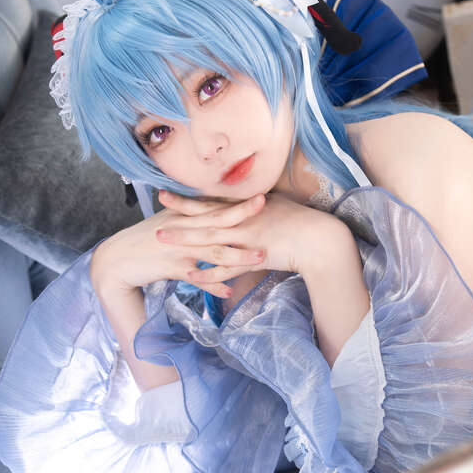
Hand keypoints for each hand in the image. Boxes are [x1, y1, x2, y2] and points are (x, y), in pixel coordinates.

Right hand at [90, 193, 267, 298]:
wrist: (116, 259)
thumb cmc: (143, 240)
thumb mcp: (167, 224)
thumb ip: (189, 216)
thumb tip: (209, 210)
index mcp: (183, 216)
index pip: (214, 207)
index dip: (236, 201)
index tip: (260, 195)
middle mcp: (183, 229)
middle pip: (217, 222)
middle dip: (243, 216)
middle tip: (267, 209)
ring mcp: (177, 248)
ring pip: (212, 251)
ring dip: (237, 256)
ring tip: (260, 258)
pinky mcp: (170, 267)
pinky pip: (196, 277)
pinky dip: (213, 285)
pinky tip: (229, 291)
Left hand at [153, 190, 355, 285]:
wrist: (318, 239)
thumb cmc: (301, 222)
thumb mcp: (275, 207)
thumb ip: (256, 206)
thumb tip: (245, 201)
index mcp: (246, 208)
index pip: (211, 203)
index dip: (187, 201)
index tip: (165, 196)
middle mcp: (243, 221)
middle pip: (204, 218)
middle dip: (178, 217)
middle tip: (154, 215)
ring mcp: (246, 239)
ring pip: (210, 240)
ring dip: (185, 241)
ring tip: (161, 240)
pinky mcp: (253, 258)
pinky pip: (226, 267)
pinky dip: (208, 272)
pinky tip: (190, 276)